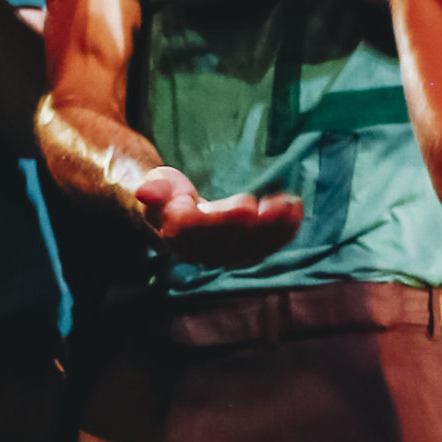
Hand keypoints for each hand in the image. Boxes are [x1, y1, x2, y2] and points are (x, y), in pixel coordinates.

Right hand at [133, 166, 304, 268]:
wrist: (170, 216)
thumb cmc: (166, 194)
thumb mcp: (157, 185)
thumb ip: (155, 188)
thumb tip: (145, 191)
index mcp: (176, 233)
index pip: (201, 230)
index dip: (225, 219)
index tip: (248, 204)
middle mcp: (200, 252)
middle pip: (231, 241)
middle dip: (259, 225)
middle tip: (281, 205)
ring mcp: (221, 257)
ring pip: (251, 247)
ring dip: (276, 229)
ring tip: (294, 206)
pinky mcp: (239, 255)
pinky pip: (262, 247)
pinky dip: (281, 231)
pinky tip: (296, 212)